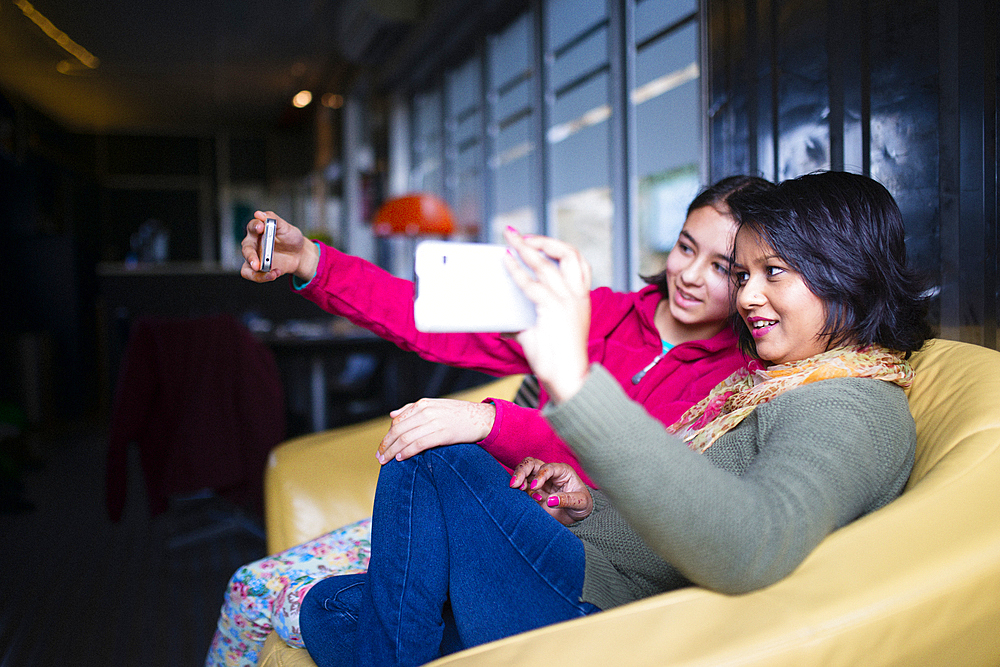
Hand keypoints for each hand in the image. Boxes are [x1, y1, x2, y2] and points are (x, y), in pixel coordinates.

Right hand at [239, 211, 319, 282]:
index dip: (255, 226)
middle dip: (251, 256)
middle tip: (256, 264)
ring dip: (256, 272)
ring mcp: (255, 257)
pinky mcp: (259, 269)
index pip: (252, 226)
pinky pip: (255, 275)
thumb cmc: (290, 238)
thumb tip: (259, 214)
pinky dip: (264, 277)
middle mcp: (253, 244)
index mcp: (258, 230)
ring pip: (247, 266)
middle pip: (246, 249)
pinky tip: (276, 272)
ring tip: (270, 273)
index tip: (261, 227)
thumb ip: (274, 220)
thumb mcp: (286, 228)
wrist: (299, 254)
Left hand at [376, 399, 496, 463]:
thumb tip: (392, 415)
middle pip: (398, 429)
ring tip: (386, 461)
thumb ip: (412, 409)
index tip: (382, 447)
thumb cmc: (458, 414)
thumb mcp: (435, 406)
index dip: (387, 435)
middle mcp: (427, 411)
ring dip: (393, 451)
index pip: (397, 420)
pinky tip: (401, 458)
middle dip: (386, 444)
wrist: (482, 418)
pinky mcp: (443, 434)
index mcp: (423, 404)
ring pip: (406, 438)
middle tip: (379, 457)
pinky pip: (418, 444)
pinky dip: (407, 452)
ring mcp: (435, 422)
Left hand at [502, 228, 591, 403]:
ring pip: (547, 263)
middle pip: (567, 253)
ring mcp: (567, 301)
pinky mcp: (553, 309)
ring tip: (510, 239)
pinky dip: (517, 270)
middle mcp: (578, 296)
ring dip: (526, 248)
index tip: (536, 241)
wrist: (569, 379)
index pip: (577, 261)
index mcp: (581, 298)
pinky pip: (531, 283)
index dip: (556, 247)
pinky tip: (506, 261)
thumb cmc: (558, 360)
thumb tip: (505, 321)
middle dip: (542, 240)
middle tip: (519, 235)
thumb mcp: (545, 332)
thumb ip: (528, 322)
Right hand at [510, 457, 592, 525]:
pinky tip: (529, 501)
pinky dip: (521, 492)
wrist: (578, 515)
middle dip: (521, 471)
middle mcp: (549, 474)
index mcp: (562, 471)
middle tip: (514, 484)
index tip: (535, 487)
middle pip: (531, 464)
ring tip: (519, 491)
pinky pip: (523, 488)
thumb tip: (551, 501)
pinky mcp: (534, 492)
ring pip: (523, 473)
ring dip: (518, 481)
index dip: (540, 475)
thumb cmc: (582, 504)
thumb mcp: (580, 502)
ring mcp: (540, 482)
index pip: (547, 468)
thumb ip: (567, 500)